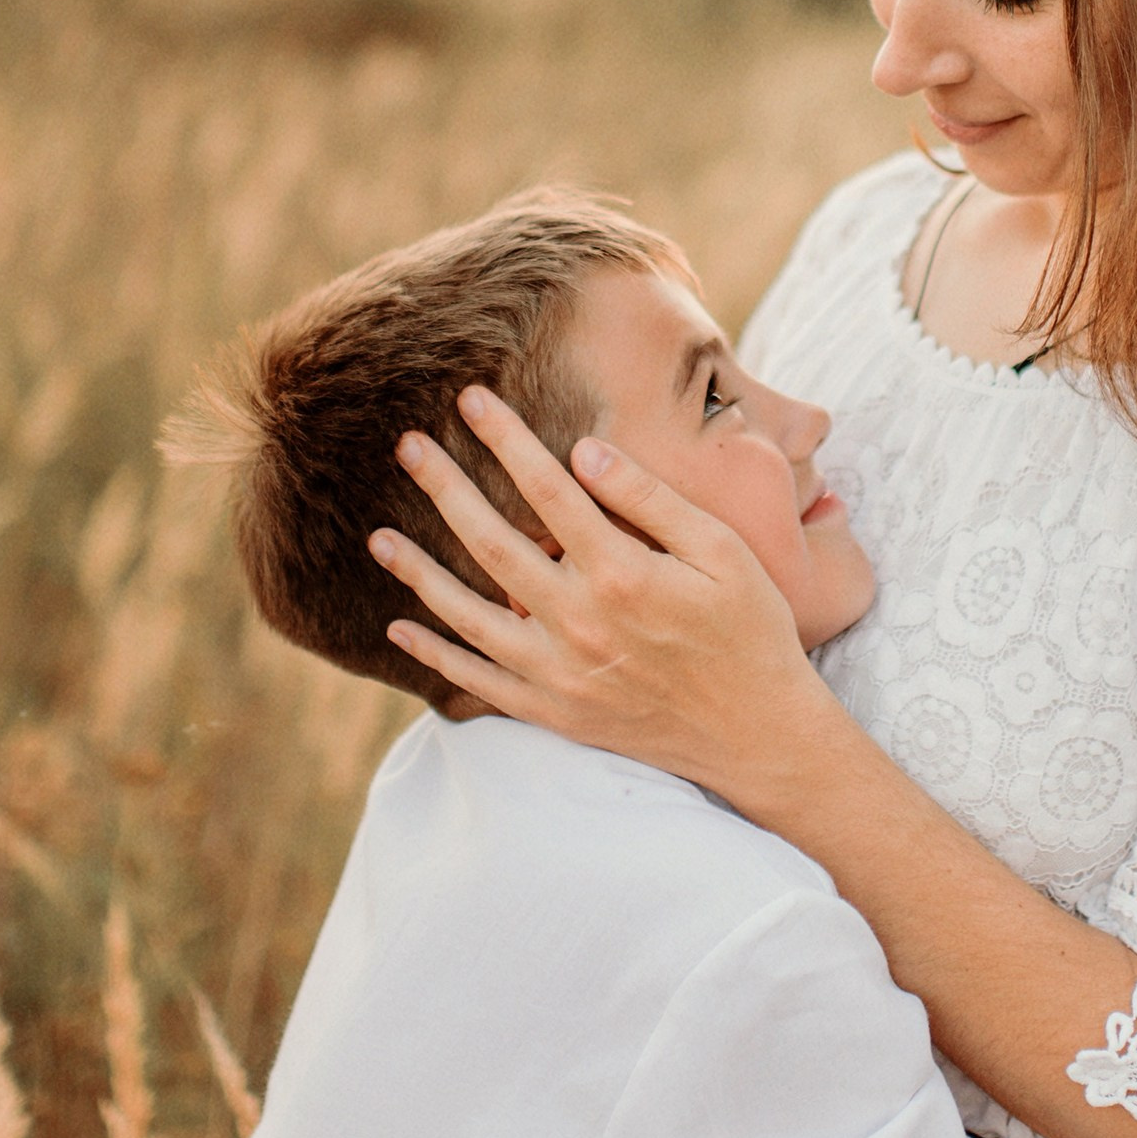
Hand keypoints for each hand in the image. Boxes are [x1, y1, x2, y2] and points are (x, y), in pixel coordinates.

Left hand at [371, 389, 828, 792]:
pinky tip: (400, 626)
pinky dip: (436, 654)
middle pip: (493, 542)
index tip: (469, 399)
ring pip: (469, 614)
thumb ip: (652, 500)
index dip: (504, 439)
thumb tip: (585, 450)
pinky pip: (478, 681)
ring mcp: (561, 672)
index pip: (546, 489)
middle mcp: (581, 622)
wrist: (759, 738)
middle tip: (406, 447)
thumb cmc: (751, 632)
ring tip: (377, 536)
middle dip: (445, 488)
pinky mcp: (554, 712)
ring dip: (419, 571)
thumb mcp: (724, 553)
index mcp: (623, 572)